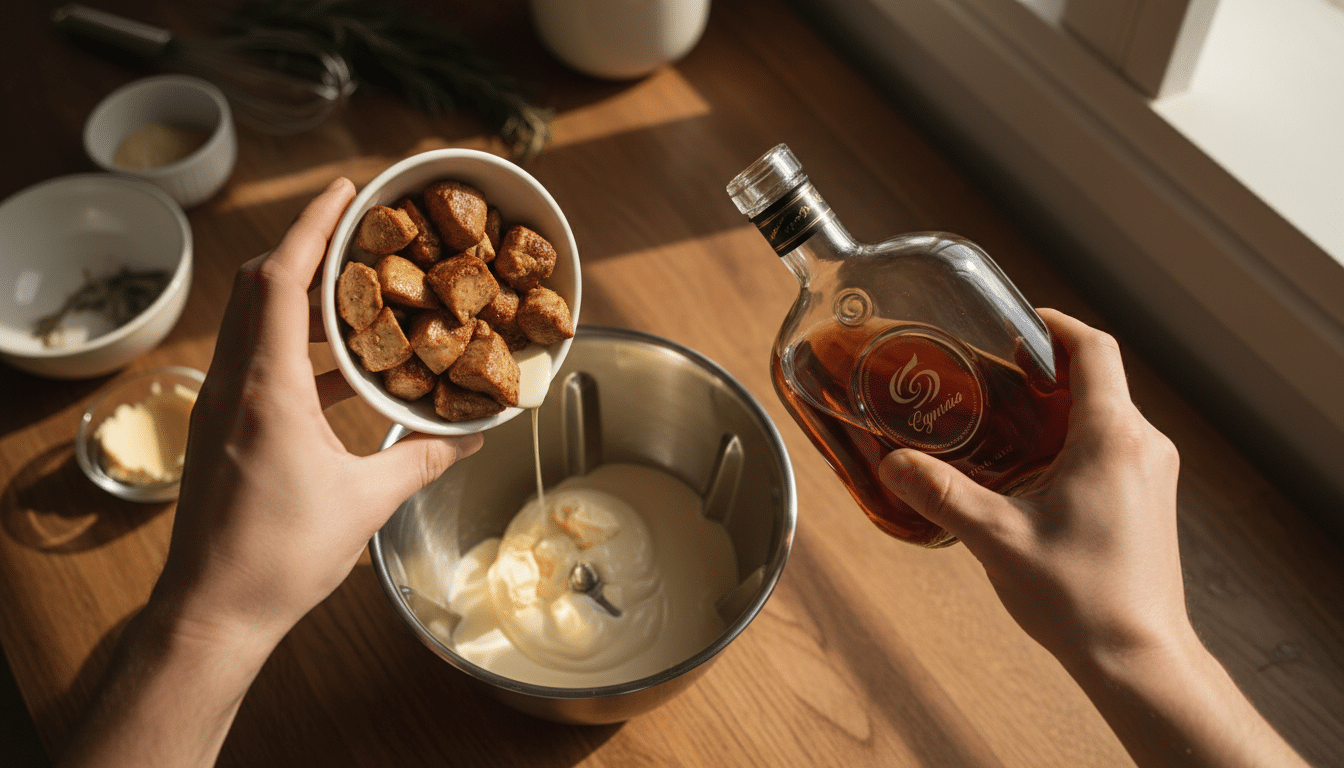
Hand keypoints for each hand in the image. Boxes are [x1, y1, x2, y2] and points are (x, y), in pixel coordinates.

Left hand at [156, 177, 482, 649]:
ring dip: (305, 301)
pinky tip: (345, 370)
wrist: (212, 611)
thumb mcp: (365, 501)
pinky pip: (261, 364)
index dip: (313, 226)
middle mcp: (235, 385)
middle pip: (260, 287)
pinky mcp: (224, 430)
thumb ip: (423, 456)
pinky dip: (300, 349)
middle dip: (310, 251)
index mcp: (266, 389)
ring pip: (257, 324)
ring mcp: (223, 406)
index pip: (280, 279)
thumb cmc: (280, 556)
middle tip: (362, 236)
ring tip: (362, 296)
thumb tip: (475, 433)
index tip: (347, 190)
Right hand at [879, 308, 1183, 666]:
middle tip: (990, 372)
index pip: (1094, 349)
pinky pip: (1112, 447)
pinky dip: (1073, 440)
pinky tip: (1031, 468)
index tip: (1015, 323)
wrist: (1137, 659)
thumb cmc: (1082, 599)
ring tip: (1002, 419)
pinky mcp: (1149, 501)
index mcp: (1112, 438)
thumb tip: (894, 463)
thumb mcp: (997, 538)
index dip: (1054, 325)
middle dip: (1044, 368)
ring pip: (1106, 414)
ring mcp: (1153, 474)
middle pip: (1098, 378)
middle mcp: (1143, 446)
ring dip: (1058, 407)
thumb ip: (941, 494)